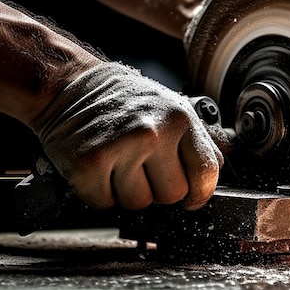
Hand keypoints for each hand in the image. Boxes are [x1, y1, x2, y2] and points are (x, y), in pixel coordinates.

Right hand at [30, 62, 222, 210]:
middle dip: (157, 188)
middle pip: (172, 195)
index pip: (206, 173)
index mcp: (179, 117)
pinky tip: (98, 168)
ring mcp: (120, 148)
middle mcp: (153, 131)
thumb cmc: (122, 100)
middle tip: (140, 165)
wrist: (71, 85)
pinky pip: (106, 204)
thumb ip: (198, 140)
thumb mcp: (170, 107)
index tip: (192, 197)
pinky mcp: (89, 164)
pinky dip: (100, 193)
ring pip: (139, 204)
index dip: (199, 192)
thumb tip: (218, 171)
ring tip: (117, 162)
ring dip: (127, 191)